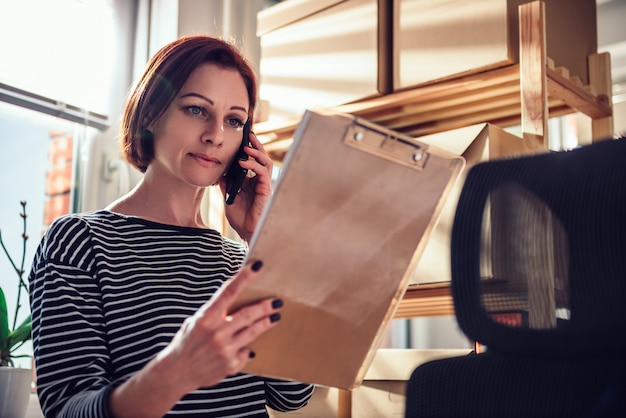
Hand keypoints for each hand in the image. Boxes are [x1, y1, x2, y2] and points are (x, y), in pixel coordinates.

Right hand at [161, 260, 279, 389]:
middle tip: (277, 301)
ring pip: (253, 332)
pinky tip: (248, 347)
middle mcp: (217, 332)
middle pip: (248, 314)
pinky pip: (246, 352)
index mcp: (206, 318)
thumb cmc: (187, 342)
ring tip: (275, 316)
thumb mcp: (195, 321)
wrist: (177, 373)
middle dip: (265, 307)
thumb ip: (214, 311)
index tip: (258, 266)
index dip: (244, 277)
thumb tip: (233, 296)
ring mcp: (225, 349)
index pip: (229, 292)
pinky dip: (247, 348)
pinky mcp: (231, 365)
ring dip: (266, 323)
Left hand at [219, 130, 272, 240]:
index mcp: (252, 182)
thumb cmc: (240, 217)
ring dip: (256, 153)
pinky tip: (243, 162)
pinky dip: (253, 166)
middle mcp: (259, 182)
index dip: (249, 150)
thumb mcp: (228, 197)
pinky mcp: (266, 190)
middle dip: (256, 146)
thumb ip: (226, 184)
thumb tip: (220, 171)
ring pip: (265, 163)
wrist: (246, 232)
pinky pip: (262, 174)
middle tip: (249, 135)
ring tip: (246, 146)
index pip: (253, 161)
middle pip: (262, 158)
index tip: (242, 139)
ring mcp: (264, 185)